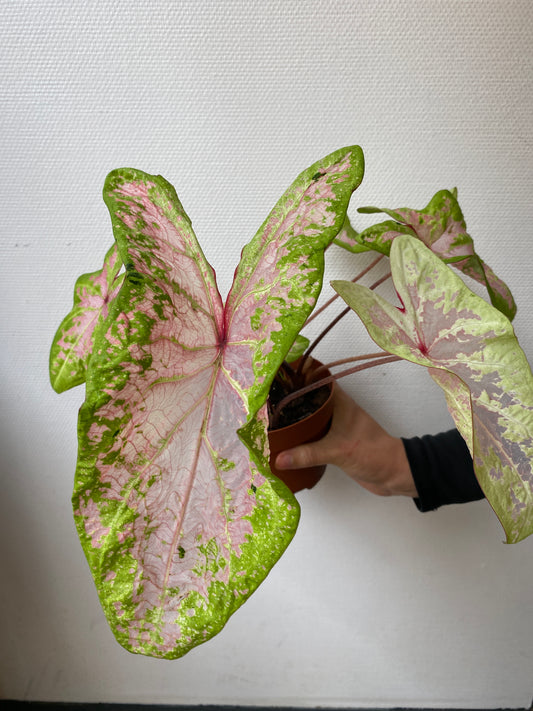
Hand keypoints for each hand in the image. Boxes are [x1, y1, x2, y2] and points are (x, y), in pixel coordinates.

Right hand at [275, 385, 416, 497]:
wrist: (393, 474)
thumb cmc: (372, 452)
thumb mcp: (338, 451)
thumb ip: (308, 454)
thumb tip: (278, 458)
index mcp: (339, 401)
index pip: (315, 379)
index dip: (296, 374)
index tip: (274, 374)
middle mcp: (335, 409)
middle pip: (307, 397)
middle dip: (288, 398)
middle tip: (263, 399)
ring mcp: (334, 425)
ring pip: (308, 416)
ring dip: (292, 418)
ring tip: (267, 419)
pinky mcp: (333, 442)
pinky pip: (311, 434)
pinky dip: (298, 436)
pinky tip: (283, 441)